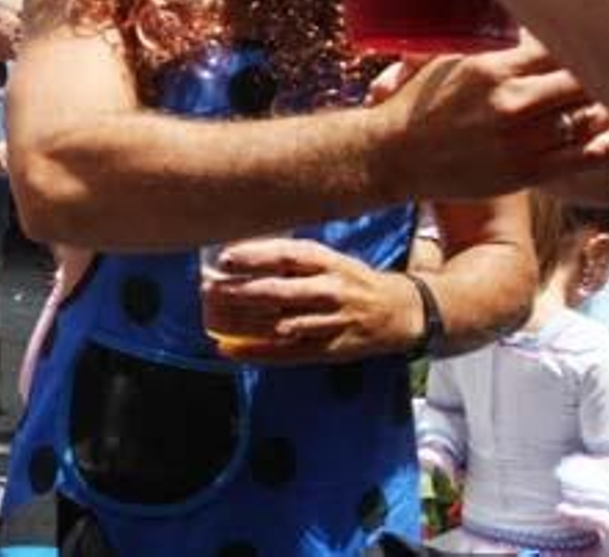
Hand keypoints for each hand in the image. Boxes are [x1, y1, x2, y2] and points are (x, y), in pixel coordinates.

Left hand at [201, 238, 421, 363]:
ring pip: (280, 324)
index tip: (224, 258)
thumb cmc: (353, 280)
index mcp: (328, 263)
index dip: (254, 257)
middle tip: (208, 289)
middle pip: (278, 292)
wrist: (400, 311)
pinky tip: (229, 349)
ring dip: (244, 323)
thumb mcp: (330, 260)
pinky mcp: (330, 350)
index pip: (286, 256)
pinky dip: (256, 352)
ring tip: (213, 317)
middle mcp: (330, 290)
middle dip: (240, 292)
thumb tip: (243, 257)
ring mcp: (331, 322)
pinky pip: (287, 353)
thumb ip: (294, 260)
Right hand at [373, 33, 608, 198]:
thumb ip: (489, 43)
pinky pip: (585, 157)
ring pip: (590, 117)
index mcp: (492, 67)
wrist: (392, 155)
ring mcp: (520, 140)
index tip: (606, 32)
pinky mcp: (526, 172)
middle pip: (584, 79)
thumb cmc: (420, 103)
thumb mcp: (449, 59)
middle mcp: (510, 101)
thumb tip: (519, 11)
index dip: (587, 37)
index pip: (560, 42)